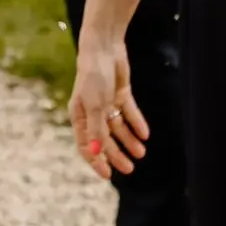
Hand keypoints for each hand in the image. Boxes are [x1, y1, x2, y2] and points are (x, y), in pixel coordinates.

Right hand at [69, 37, 147, 177]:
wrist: (104, 49)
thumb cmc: (93, 77)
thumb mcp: (94, 106)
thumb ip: (95, 130)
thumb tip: (95, 153)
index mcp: (79, 116)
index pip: (85, 144)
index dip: (95, 160)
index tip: (107, 175)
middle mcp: (92, 112)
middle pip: (104, 139)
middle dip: (116, 154)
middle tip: (130, 169)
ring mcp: (106, 103)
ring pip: (117, 128)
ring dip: (128, 141)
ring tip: (141, 152)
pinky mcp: (119, 94)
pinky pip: (128, 113)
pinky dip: (136, 123)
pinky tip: (145, 134)